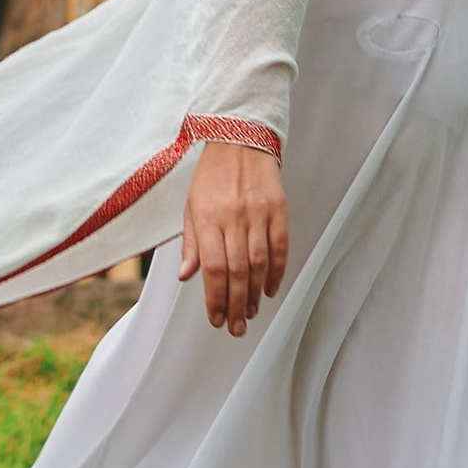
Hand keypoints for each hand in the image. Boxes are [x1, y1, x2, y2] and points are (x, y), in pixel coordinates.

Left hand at [179, 140, 287, 336]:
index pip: (212, 268)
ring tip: (251, 313)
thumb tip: (187, 276)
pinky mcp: (279, 209)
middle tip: (236, 327)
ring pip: (259, 263)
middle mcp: (233, 217)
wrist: (240, 140)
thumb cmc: (212, 176)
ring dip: (255, 294)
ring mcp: (258, 213)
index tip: (216, 318)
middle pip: (236, 271)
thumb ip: (191, 243)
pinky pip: (280, 247)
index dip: (215, 298)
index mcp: (207, 217)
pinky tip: (271, 289)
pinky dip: (277, 271)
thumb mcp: (191, 206)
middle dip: (236, 305)